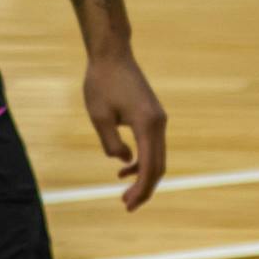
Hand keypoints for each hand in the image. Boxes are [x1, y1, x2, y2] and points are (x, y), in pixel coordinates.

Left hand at [83, 48, 166, 210]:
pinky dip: (142, 160)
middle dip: (145, 188)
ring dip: (144, 176)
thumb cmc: (102, 82)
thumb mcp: (99, 117)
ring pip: (158, 156)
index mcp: (147, 123)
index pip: (149, 166)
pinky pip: (152, 144)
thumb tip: (125, 162)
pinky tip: (125, 168)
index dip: (140, 189)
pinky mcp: (153, 114)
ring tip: (125, 193)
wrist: (112, 53)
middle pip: (158, 165)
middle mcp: (158, 122)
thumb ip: (112, 145)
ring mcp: (158, 117)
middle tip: (127, 205)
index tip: (127, 204)